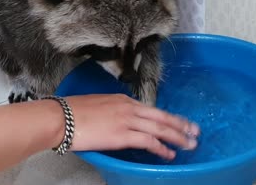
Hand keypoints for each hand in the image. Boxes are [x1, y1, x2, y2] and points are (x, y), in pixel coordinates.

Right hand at [62, 94, 199, 159]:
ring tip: (189, 144)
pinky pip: (148, 141)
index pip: (152, 109)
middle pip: (162, 117)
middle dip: (181, 125)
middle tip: (195, 131)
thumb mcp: (98, 105)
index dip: (169, 117)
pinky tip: (169, 154)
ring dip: (177, 137)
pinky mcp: (122, 134)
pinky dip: (161, 148)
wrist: (60, 117)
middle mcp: (129, 108)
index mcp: (123, 100)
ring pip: (160, 128)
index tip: (180, 122)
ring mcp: (127, 120)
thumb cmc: (73, 112)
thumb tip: (119, 120)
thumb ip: (113, 111)